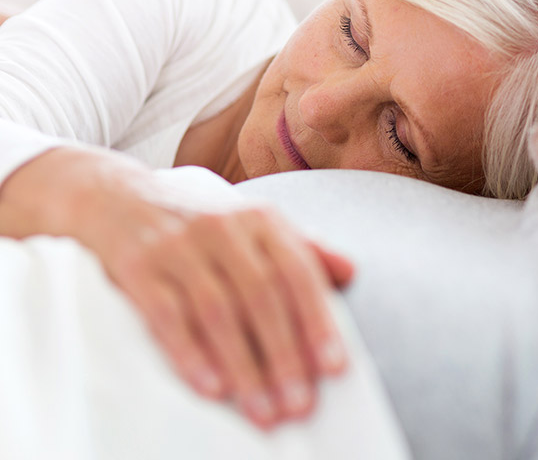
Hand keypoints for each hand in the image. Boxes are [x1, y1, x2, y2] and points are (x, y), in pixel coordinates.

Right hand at [0, 147, 353, 428]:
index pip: (298, 273)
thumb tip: (351, 270)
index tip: (333, 367)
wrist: (119, 195)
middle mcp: (224, 228)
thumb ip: (303, 247)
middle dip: (284, 355)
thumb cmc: (200, 219)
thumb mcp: (255, 222)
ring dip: (243, 366)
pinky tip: (211, 387)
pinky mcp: (138, 266)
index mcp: (261, 218)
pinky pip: (166, 316)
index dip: (318, 321)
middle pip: (262, 297)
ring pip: (218, 312)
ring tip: (262, 409)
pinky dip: (190, 354)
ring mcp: (180, 246)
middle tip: (298, 403)